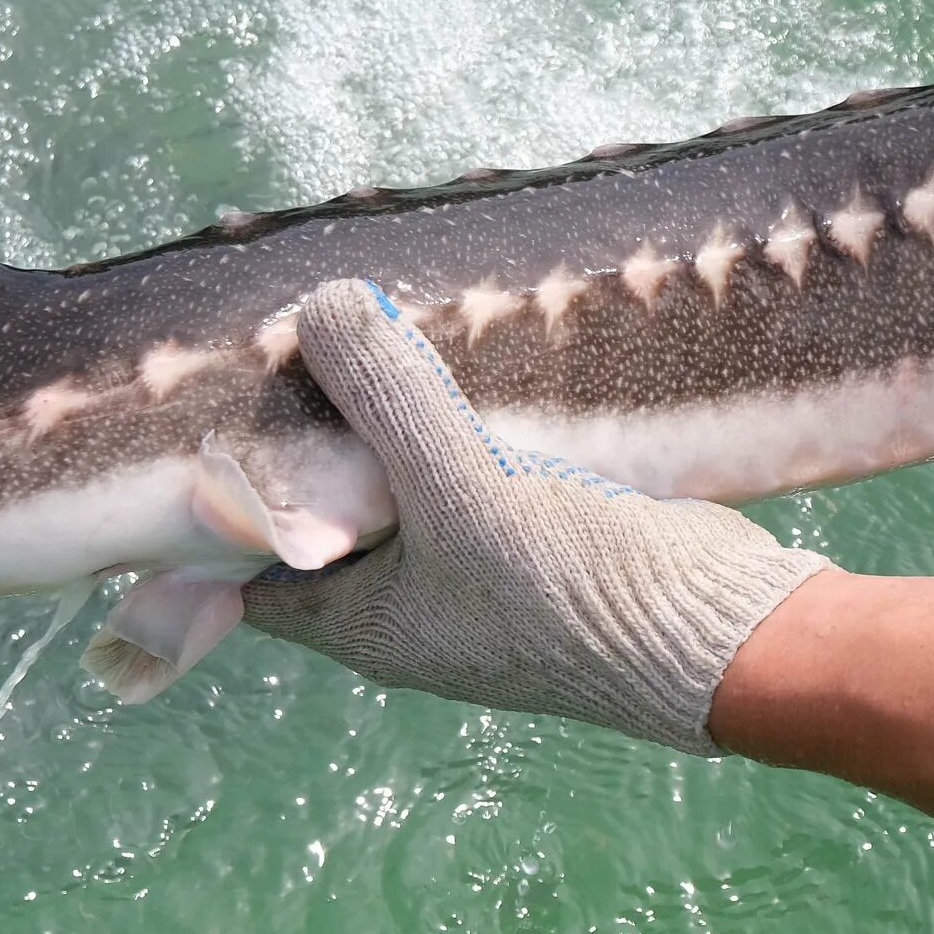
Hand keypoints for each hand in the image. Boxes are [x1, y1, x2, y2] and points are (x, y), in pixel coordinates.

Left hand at [241, 280, 830, 752]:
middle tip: (293, 328)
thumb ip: (385, 396)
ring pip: (403, 479)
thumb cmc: (572, 588)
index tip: (213, 397)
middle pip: (325, 503)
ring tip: (371, 319)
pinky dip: (460, 417)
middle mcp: (404, 602)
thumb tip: (316, 304)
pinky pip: (472, 467)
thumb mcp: (461, 485)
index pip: (243, 557)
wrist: (720, 629)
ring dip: (391, 415)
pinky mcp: (536, 534)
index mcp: (357, 621)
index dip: (216, 485)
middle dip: (310, 426)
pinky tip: (462, 349)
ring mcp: (473, 569)